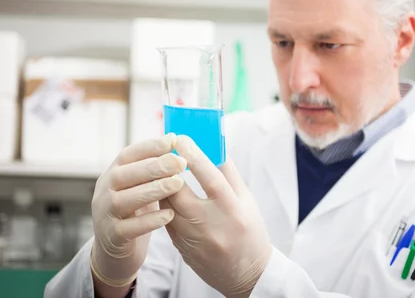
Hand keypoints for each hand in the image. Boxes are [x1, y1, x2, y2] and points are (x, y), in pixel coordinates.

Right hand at [90, 134, 185, 288]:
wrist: (115, 254)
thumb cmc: (134, 214)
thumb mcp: (139, 188)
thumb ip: (152, 171)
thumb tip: (177, 147)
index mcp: (111, 175)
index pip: (127, 155)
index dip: (149, 146)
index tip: (172, 139)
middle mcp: (103, 192)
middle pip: (124, 174)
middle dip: (154, 166)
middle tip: (180, 162)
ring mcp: (104, 215)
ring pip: (125, 200)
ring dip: (153, 190)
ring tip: (178, 184)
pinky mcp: (111, 237)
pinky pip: (129, 228)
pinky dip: (149, 221)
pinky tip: (169, 215)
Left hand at [161, 136, 271, 297]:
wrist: (247, 275)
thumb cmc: (250, 231)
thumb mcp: (246, 201)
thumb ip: (229, 174)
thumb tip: (213, 146)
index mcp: (231, 210)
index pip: (209, 177)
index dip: (193, 155)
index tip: (181, 139)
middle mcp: (211, 225)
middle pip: (178, 192)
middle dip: (169, 170)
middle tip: (166, 154)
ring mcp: (193, 240)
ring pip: (167, 206)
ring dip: (164, 187)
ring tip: (166, 173)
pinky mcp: (181, 249)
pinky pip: (166, 221)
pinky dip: (165, 205)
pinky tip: (168, 195)